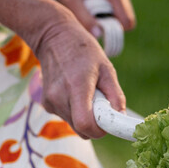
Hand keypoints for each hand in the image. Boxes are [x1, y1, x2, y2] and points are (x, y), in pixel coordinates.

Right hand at [28, 10, 125, 138]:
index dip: (100, 130)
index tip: (110, 123)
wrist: (54, 37)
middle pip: (82, 129)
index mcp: (77, 87)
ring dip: (86, 116)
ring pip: (74, 125)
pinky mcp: (46, 104)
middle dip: (96, 123)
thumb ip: (115, 95)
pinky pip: (67, 118)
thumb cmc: (84, 51)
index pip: (85, 124)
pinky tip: (75, 92)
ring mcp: (50, 101)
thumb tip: (121, 117)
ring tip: (88, 92)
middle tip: (102, 103)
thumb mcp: (106, 68)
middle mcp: (59, 97)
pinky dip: (76, 112)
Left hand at [43, 0, 135, 38]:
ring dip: (106, 19)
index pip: (127, 21)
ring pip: (121, 16)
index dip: (115, 30)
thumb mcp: (71, 3)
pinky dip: (105, 14)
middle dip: (109, 24)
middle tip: (89, 18)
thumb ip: (85, 19)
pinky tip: (90, 7)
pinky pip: (116, 11)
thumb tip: (98, 35)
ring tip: (88, 11)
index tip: (97, 28)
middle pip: (125, 19)